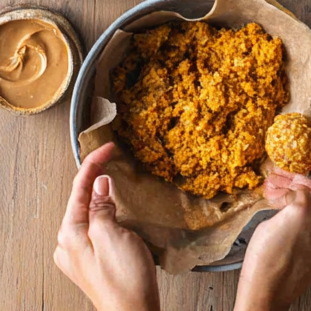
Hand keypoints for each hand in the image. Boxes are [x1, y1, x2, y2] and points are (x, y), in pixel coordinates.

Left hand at [54, 143, 159, 310]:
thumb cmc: (124, 280)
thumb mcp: (112, 234)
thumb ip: (101, 206)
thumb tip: (99, 184)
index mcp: (70, 234)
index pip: (79, 187)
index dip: (94, 162)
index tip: (107, 146)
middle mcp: (69, 244)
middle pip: (81, 199)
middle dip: (96, 176)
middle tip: (111, 156)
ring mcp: (80, 254)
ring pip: (89, 213)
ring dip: (101, 194)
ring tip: (114, 178)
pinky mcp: (92, 261)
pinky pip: (95, 227)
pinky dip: (105, 212)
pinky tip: (115, 210)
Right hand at [234, 115, 310, 310]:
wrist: (263, 298)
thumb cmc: (275, 264)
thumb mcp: (292, 214)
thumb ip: (302, 191)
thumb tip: (301, 185)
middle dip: (310, 157)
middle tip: (297, 142)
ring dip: (295, 176)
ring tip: (276, 173)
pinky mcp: (305, 238)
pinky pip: (302, 205)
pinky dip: (290, 193)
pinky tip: (275, 192)